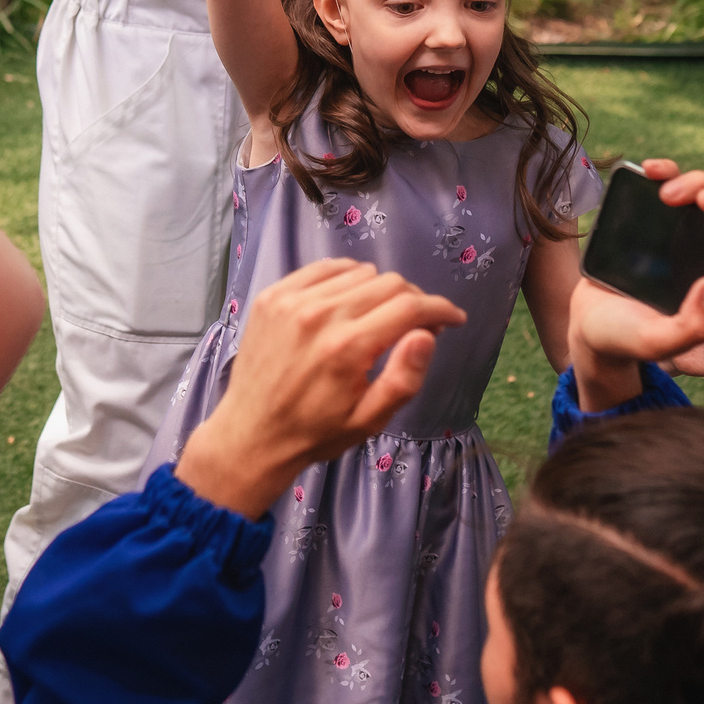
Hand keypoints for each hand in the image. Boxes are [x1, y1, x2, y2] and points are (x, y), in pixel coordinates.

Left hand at [175, 259, 466, 518]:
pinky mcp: (272, 295)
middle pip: (389, 283)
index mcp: (348, 347)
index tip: (453, 318)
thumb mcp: (368, 420)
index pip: (410, 307)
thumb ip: (404, 378)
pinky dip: (346, 278)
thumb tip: (427, 335)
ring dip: (380, 289)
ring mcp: (292, 300)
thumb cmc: (316, 432)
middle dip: (414, 300)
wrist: (250, 434)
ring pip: (359, 272)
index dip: (440, 309)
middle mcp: (320, 314)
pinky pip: (323, 269)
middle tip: (416, 325)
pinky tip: (349, 300)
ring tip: (380, 316)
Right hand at [573, 163, 703, 396]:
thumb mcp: (659, 344)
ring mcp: (689, 235)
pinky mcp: (659, 218)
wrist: (585, 322)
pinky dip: (665, 171)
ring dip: (697, 184)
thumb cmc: (629, 338)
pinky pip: (670, 184)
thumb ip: (692, 329)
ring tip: (668, 195)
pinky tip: (653, 169)